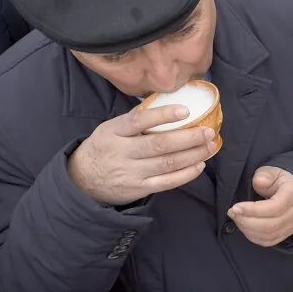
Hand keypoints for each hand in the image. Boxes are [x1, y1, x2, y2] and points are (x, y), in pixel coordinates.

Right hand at [67, 106, 217, 205]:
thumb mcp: (111, 128)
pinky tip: (199, 165)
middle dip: (189, 138)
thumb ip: (135, 119)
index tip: (186, 110)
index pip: (138, 120)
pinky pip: (166, 182)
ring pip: (167, 163)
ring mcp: (130, 172)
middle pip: (159, 144)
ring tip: (210, 146)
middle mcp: (121, 152)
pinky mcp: (138, 189)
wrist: (82, 179)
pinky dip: (186, 174)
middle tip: (209, 131)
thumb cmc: (105, 147)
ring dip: (193, 155)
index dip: (163, 115)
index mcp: (114, 131)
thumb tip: (168, 103)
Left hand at [228, 166, 292, 246]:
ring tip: (236, 218)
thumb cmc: (277, 181)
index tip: (235, 207)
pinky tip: (244, 226)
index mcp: (292, 194)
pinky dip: (252, 236)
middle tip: (232, 213)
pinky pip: (267, 241)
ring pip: (268, 235)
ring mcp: (291, 225)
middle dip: (246, 221)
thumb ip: (265, 175)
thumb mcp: (272, 172)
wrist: (289, 191)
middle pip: (270, 225)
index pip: (274, 208)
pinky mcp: (285, 234)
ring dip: (247, 229)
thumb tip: (259, 181)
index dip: (252, 210)